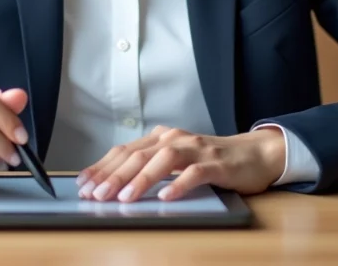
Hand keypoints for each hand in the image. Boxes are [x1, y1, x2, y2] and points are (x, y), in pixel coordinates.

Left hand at [76, 125, 286, 202]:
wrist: (254, 154)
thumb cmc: (209, 161)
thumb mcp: (175, 161)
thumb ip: (149, 167)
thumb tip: (112, 185)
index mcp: (161, 138)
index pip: (124, 151)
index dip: (101, 167)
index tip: (83, 184)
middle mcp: (175, 138)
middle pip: (138, 155)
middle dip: (113, 176)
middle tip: (95, 195)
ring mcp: (196, 149)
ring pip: (163, 160)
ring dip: (141, 180)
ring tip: (124, 198)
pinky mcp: (216, 164)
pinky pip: (194, 173)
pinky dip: (178, 184)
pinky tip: (166, 196)